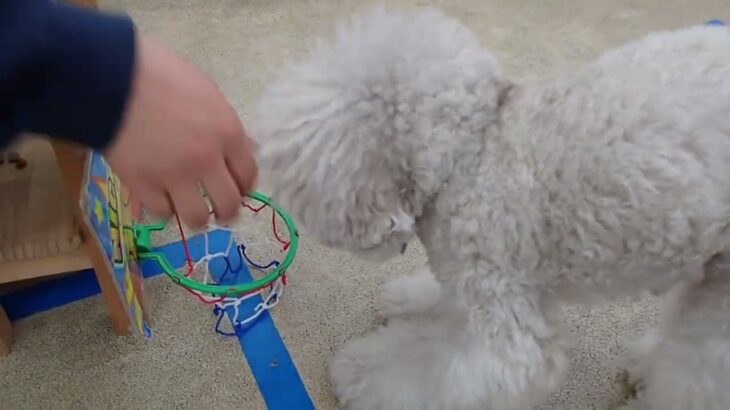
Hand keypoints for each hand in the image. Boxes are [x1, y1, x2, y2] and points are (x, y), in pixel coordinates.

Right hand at [105, 35, 256, 228]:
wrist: (111, 77)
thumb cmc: (160, 73)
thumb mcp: (206, 92)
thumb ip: (223, 124)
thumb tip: (239, 147)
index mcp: (227, 133)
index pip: (248, 176)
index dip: (243, 187)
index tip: (237, 188)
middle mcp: (207, 160)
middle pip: (228, 204)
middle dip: (226, 211)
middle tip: (218, 210)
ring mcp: (175, 176)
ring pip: (197, 218)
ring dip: (195, 216)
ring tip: (188, 209)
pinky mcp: (143, 186)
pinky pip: (161, 213)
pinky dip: (162, 208)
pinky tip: (160, 198)